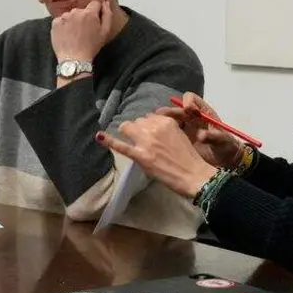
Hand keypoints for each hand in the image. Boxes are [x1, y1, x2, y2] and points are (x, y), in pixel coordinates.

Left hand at [51, 0, 114, 64]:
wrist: (73, 59)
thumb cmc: (91, 47)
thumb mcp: (105, 32)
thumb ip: (107, 14)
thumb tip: (105, 2)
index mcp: (89, 13)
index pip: (94, 3)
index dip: (96, 11)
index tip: (95, 21)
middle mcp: (75, 12)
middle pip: (82, 10)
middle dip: (84, 17)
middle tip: (85, 31)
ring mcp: (64, 17)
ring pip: (71, 15)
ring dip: (73, 21)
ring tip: (75, 34)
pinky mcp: (55, 23)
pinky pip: (61, 20)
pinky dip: (64, 25)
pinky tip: (67, 35)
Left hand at [96, 114, 217, 198]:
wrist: (193, 175)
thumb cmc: (190, 158)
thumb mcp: (181, 136)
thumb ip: (166, 130)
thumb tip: (152, 128)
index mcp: (166, 121)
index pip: (150, 117)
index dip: (149, 125)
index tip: (152, 133)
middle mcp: (154, 128)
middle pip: (138, 121)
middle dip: (139, 129)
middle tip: (145, 141)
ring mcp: (146, 142)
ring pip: (127, 127)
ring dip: (128, 133)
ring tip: (132, 141)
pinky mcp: (140, 156)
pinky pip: (121, 146)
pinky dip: (108, 141)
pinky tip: (99, 136)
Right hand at [153, 92, 243, 168]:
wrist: (225, 160)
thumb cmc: (226, 146)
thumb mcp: (223, 141)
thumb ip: (213, 137)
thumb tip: (201, 136)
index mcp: (203, 112)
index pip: (192, 99)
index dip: (188, 102)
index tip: (187, 109)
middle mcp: (192, 117)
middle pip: (177, 109)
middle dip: (169, 111)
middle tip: (159, 115)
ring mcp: (185, 128)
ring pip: (171, 120)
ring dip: (162, 121)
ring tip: (152, 124)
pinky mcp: (180, 139)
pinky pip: (169, 133)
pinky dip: (162, 133)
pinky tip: (155, 136)